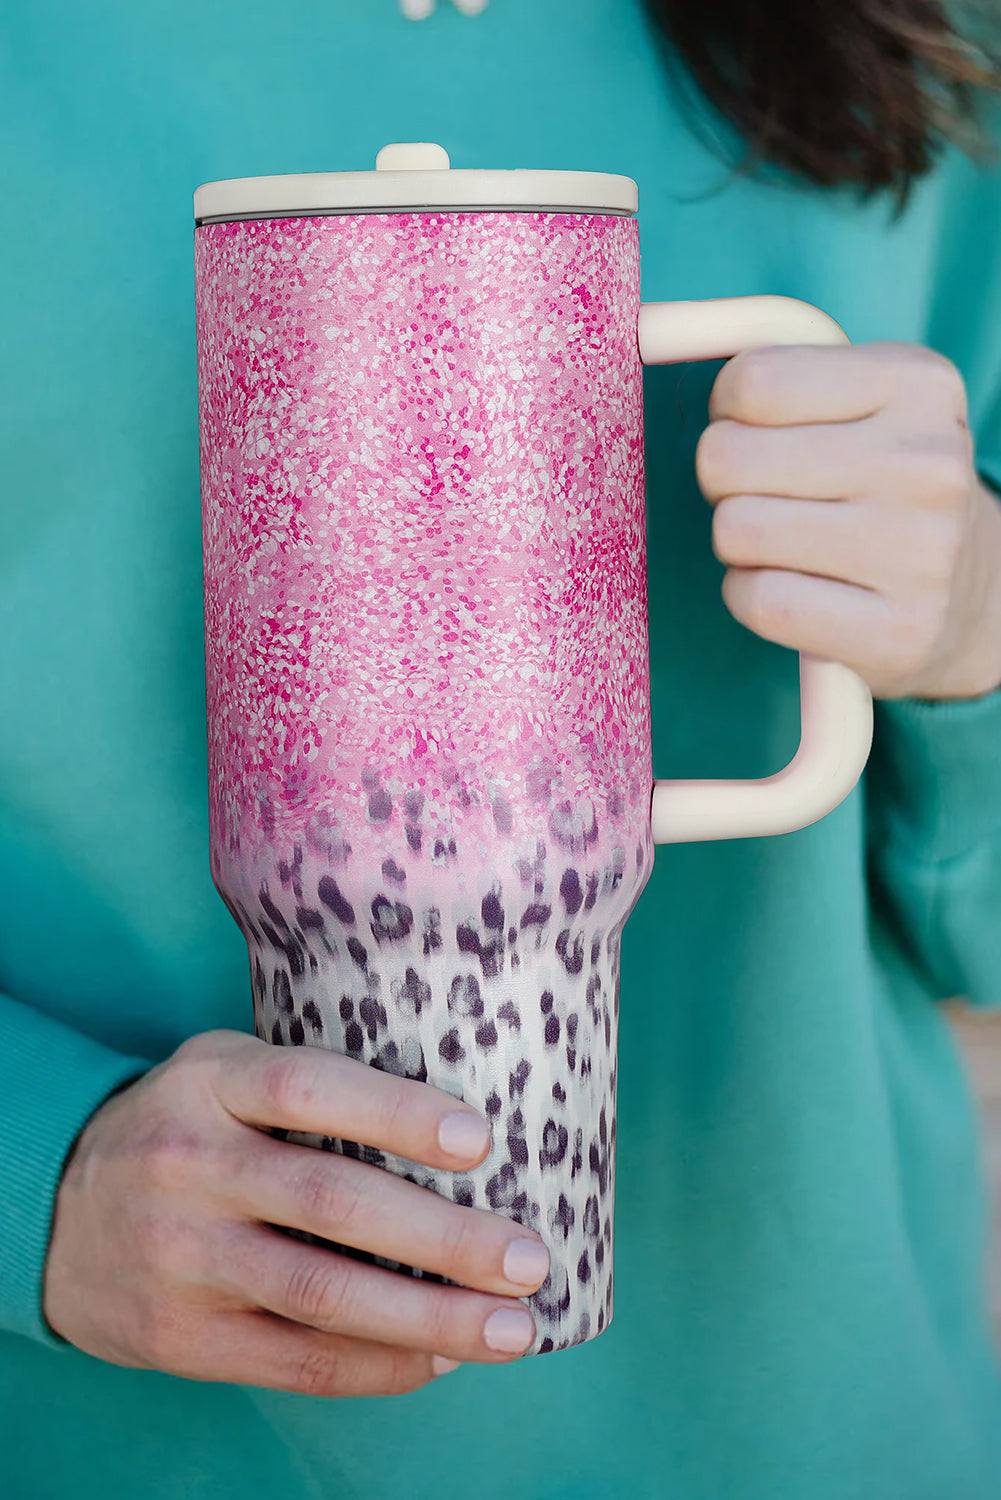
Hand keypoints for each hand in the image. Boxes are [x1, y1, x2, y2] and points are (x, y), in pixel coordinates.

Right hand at [43, 1030, 549, 1396]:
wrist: (52, 1210)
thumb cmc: (181, 1126)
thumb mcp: (220, 1070)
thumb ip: (309, 1084)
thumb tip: (458, 1126)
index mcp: (211, 1084)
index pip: (308, 1087)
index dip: (396, 1112)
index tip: (481, 1140)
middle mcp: (193, 1165)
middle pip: (332, 1202)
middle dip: (445, 1237)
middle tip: (529, 1259)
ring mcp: (183, 1256)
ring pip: (322, 1294)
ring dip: (430, 1318)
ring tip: (510, 1329)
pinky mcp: (180, 1336)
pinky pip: (295, 1361)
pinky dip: (378, 1365)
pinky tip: (437, 1358)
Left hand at [696, 342, 1000, 699]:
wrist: (973, 588)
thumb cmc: (883, 483)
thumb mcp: (863, 399)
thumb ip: (778, 370)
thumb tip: (651, 330)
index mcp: (918, 384)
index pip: (752, 381)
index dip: (728, 413)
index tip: (756, 433)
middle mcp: (926, 463)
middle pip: (727, 458)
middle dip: (725, 481)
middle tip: (764, 495)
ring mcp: (918, 551)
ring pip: (735, 530)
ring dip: (736, 542)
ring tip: (782, 543)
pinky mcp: (896, 631)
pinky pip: (758, 600)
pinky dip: (748, 595)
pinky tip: (791, 587)